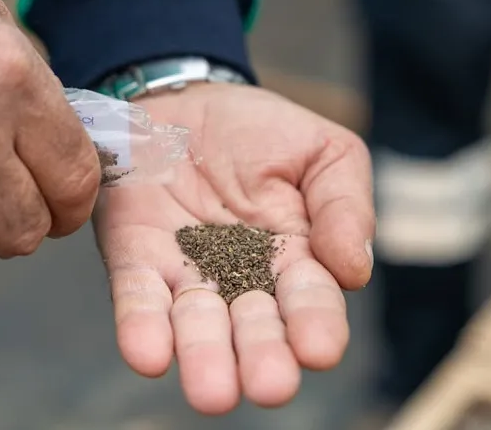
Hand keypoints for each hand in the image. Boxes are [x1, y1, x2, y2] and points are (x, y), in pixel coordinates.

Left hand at [93, 83, 374, 413]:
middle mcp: (241, 280)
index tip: (318, 348)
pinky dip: (142, 326)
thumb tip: (354, 271)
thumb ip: (345, 205)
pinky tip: (148, 354)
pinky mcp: (136, 258)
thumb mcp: (324, 152)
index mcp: (296, 259)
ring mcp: (186, 272)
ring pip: (196, 323)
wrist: (188, 99)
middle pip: (253, 326)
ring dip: (203, 355)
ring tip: (212, 391)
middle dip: (261, 356)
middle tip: (267, 386)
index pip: (310, 300)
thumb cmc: (263, 131)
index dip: (316, 324)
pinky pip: (137, 296)